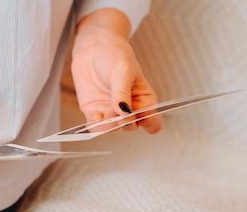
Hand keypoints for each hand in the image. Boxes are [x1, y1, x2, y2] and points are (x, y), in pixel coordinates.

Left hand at [71, 9, 161, 133]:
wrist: (93, 47)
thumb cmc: (114, 54)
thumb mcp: (123, 71)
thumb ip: (123, 93)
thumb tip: (124, 113)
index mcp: (144, 100)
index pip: (153, 121)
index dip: (149, 123)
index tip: (141, 116)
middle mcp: (128, 109)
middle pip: (131, 127)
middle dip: (126, 123)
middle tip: (121, 114)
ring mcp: (111, 112)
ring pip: (112, 129)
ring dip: (110, 126)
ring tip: (107, 115)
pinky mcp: (94, 111)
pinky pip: (95, 126)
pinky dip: (95, 125)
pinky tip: (95, 117)